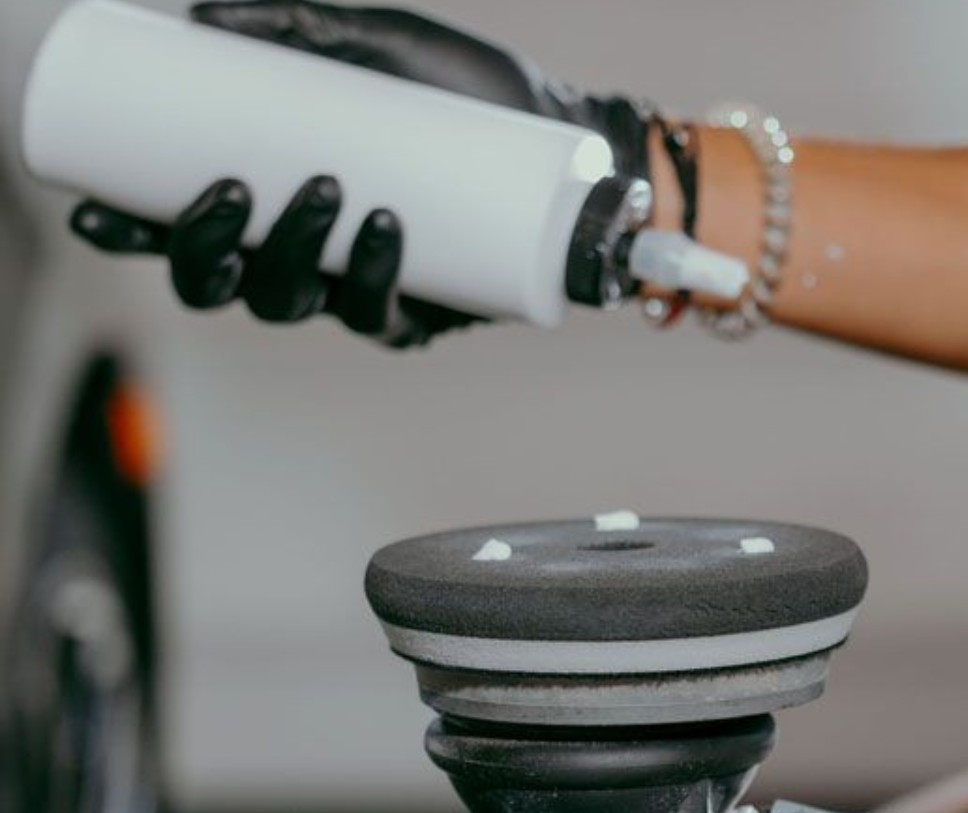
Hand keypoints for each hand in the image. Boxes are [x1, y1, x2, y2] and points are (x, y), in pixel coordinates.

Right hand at [69, 0, 651, 346]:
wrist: (556, 131)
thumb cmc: (462, 90)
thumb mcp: (380, 43)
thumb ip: (301, 26)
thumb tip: (204, 18)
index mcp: (275, 202)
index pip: (184, 231)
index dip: (136, 233)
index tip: (99, 211)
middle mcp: (306, 255)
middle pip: (224, 285)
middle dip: (208, 250)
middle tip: (230, 192)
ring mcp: (356, 287)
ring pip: (290, 304)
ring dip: (289, 257)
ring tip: (327, 190)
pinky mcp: (416, 309)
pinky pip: (377, 316)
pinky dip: (372, 280)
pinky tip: (384, 231)